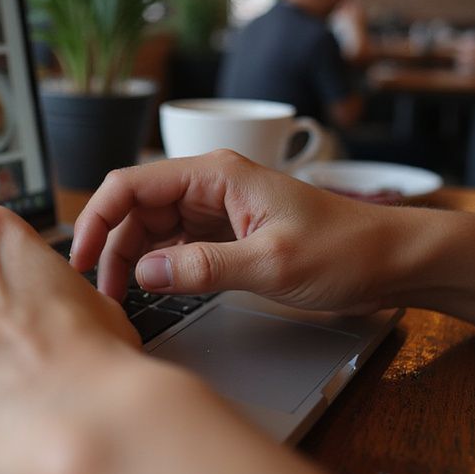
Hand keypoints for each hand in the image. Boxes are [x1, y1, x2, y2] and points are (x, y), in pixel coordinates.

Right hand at [70, 151, 402, 313]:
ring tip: (122, 297)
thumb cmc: (346, 250)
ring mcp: (218, 208)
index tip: (81, 259)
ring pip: (152, 227)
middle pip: (136, 207)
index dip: (98, 219)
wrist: (394, 259)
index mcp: (215, 176)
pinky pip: (177, 244)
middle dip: (111, 245)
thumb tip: (144, 275)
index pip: (132, 185)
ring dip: (132, 258)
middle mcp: (210, 185)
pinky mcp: (226, 231)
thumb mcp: (271, 264)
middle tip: (102, 292)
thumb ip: (203, 268)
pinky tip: (153, 290)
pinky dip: (159, 266)